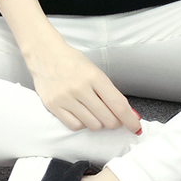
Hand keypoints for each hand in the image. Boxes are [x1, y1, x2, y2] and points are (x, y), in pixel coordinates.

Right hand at [24, 36, 141, 134]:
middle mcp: (80, 88)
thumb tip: (128, 113)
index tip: (135, 127)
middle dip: (115, 122)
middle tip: (113, 118)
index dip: (130, 120)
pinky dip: (83, 124)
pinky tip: (82, 115)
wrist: (44, 54)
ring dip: (98, 123)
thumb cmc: (72, 61)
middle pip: (107, 119)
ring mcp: (65, 98)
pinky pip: (75, 126)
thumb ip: (110, 92)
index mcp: (94, 76)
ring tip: (95, 113)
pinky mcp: (53, 105)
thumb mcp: (95, 71)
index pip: (118, 105)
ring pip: (92, 125)